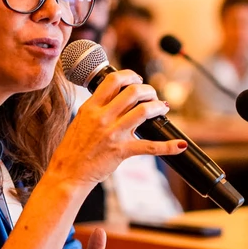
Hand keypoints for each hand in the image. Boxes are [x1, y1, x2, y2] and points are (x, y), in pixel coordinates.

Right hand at [49, 69, 184, 187]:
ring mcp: (113, 134)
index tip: (137, 80)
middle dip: (148, 90)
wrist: (68, 173)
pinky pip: (150, 147)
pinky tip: (179, 144)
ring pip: (143, 111)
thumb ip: (97, 108)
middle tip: (152, 95)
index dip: (130, 75)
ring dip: (158, 106)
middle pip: (133, 92)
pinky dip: (168, 146)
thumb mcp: (80, 120)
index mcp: (91, 107)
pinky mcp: (122, 151)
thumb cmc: (73, 148)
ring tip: (162, 108)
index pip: (114, 80)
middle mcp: (102, 117)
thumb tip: (116, 98)